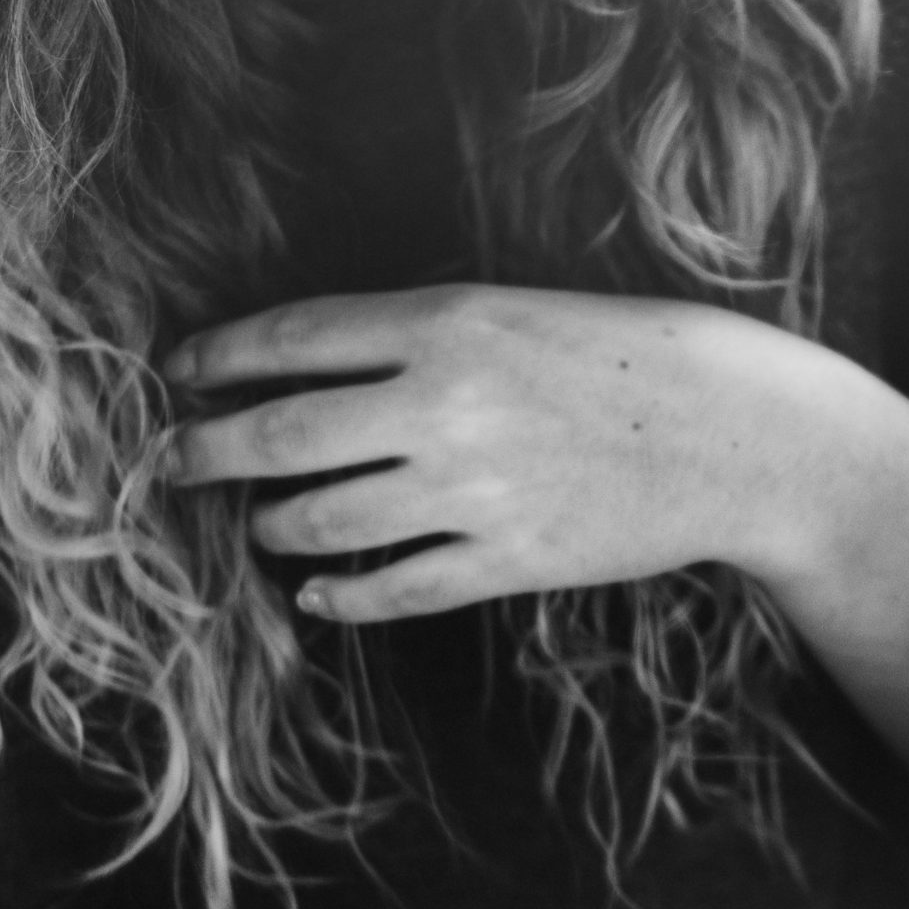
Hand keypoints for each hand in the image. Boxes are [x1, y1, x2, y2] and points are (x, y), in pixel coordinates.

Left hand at [165, 285, 875, 621]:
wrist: (736, 433)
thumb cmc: (628, 360)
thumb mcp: (517, 312)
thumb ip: (417, 338)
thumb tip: (306, 372)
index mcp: (447, 324)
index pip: (291, 340)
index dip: (216, 359)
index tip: (175, 374)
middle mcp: (446, 405)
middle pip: (279, 437)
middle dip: (206, 453)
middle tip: (172, 463)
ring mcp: (475, 490)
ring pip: (323, 522)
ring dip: (274, 527)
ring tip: (264, 526)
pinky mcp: (510, 561)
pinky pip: (395, 589)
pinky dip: (342, 596)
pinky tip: (318, 595)